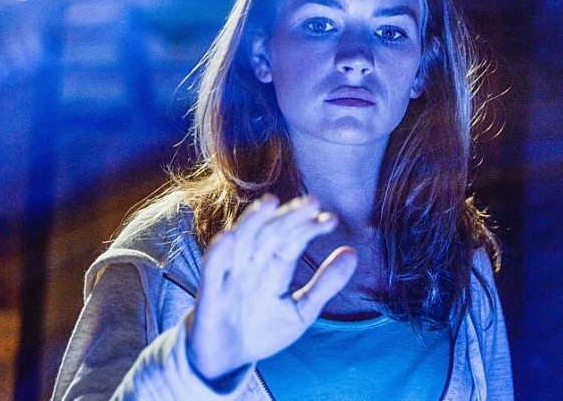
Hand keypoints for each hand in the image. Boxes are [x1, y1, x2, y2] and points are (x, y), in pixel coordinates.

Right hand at [187, 194, 357, 379]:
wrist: (225, 360)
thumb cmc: (262, 330)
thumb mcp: (301, 310)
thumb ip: (325, 284)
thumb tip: (353, 252)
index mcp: (275, 266)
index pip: (293, 239)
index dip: (309, 228)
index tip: (331, 220)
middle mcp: (254, 264)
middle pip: (271, 233)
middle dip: (290, 217)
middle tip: (312, 202)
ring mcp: (231, 276)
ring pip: (241, 241)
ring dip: (253, 221)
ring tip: (270, 202)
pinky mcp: (210, 293)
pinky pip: (213, 269)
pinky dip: (219, 252)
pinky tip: (230, 236)